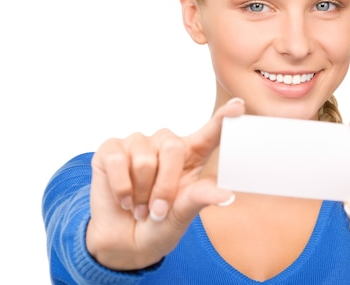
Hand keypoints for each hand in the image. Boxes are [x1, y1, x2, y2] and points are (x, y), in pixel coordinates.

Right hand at [85, 97, 244, 269]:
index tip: (239, 106)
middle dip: (164, 187)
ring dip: (141, 192)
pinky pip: (117, 161)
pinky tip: (123, 200)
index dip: (224, 118)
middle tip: (157, 211)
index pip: (211, 131)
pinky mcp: (111, 149)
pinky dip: (121, 188)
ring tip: (140, 206)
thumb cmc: (159, 225)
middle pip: (173, 148)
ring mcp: (138, 143)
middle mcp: (166, 144)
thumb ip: (200, 199)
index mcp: (192, 155)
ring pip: (144, 159)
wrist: (124, 242)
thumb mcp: (183, 216)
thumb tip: (226, 195)